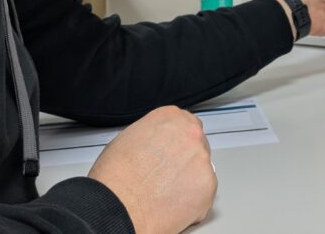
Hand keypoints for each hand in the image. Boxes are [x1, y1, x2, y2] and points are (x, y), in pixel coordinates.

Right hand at [88, 106, 215, 233]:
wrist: (119, 206)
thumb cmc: (116, 176)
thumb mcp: (128, 138)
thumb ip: (152, 135)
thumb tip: (155, 144)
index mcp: (170, 117)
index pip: (186, 124)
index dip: (178, 142)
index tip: (173, 152)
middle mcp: (190, 133)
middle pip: (197, 145)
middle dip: (185, 160)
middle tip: (168, 175)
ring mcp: (202, 159)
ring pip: (202, 169)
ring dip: (189, 179)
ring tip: (165, 192)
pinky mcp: (208, 184)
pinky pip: (205, 192)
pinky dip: (193, 199)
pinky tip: (172, 203)